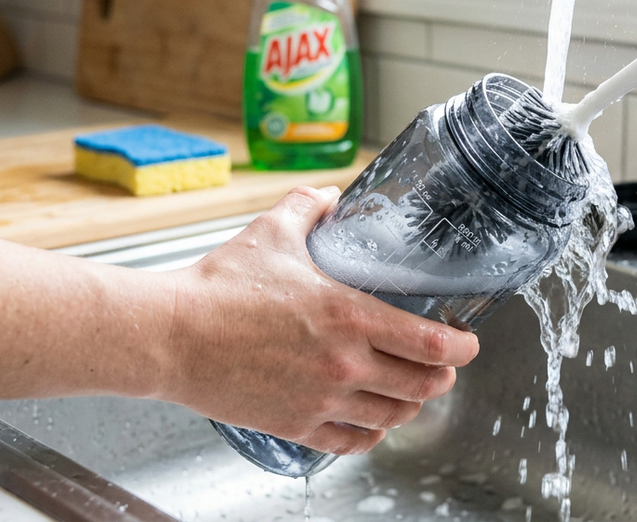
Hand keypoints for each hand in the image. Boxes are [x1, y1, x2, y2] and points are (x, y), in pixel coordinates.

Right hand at [159, 187, 479, 455]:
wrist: (169, 334)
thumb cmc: (218, 285)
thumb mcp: (272, 231)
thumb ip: (309, 207)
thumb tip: (330, 196)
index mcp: (349, 316)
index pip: (430, 343)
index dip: (461, 348)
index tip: (467, 343)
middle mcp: (344, 364)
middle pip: (422, 386)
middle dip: (441, 377)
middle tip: (443, 367)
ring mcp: (321, 399)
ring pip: (392, 417)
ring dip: (411, 405)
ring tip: (411, 392)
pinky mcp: (295, 425)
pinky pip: (351, 441)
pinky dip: (371, 433)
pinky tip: (372, 422)